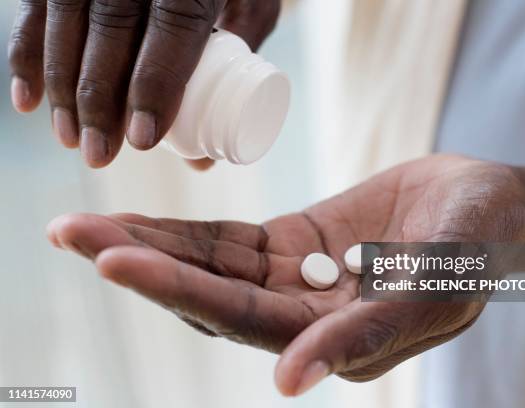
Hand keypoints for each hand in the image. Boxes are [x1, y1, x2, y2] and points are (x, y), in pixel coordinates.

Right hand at [8, 0, 279, 167]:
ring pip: (68, 16)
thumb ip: (234, 77)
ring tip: (69, 138)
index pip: (175, 25)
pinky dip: (26, 53)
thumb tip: (201, 162)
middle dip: (99, 98)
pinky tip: (27, 100)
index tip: (142, 140)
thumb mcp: (252, 12)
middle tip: (98, 154)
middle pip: (113, 26)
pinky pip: (37, 6)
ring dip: (61, 85)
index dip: (154, 85)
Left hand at [46, 154, 524, 394]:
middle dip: (140, 264)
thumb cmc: (478, 244)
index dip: (177, 288)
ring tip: (85, 225)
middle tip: (70, 235)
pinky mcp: (294, 242)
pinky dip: (184, 231)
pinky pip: (229, 241)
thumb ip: (368, 330)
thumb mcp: (436, 284)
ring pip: (208, 266)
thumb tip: (292, 381)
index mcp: (334, 338)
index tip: (113, 259)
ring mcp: (294, 278)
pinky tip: (141, 221)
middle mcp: (303, 316)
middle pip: (207, 293)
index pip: (239, 318)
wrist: (488, 205)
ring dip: (150, 245)